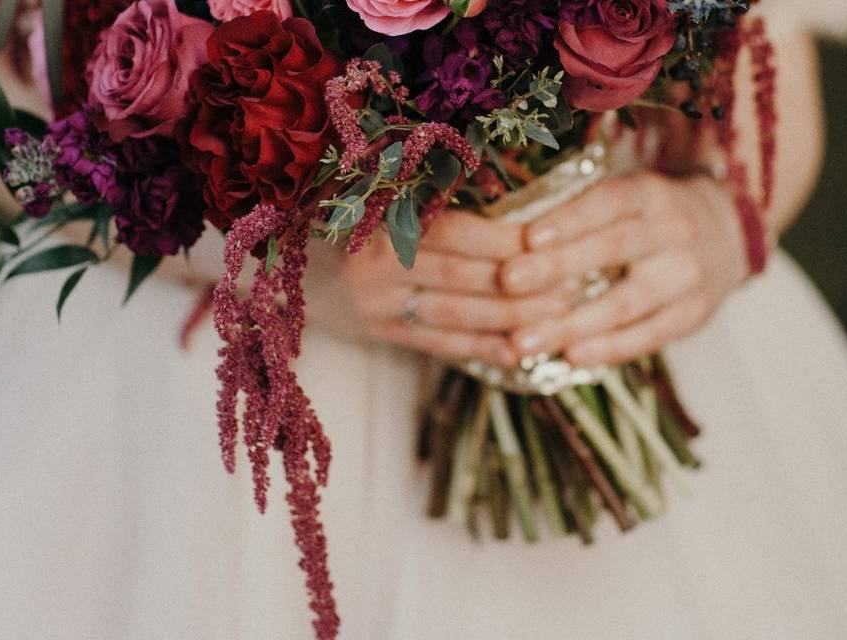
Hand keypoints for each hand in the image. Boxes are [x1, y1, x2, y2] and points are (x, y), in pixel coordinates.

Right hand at [337, 209, 581, 367]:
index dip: (503, 239)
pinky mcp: (377, 334)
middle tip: (571, 285)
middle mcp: (374, 267)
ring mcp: (375, 306)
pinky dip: (480, 349)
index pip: (451, 233)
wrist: (274, 264)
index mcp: (375, 221)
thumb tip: (500, 187)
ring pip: (455, 317)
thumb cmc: (329, 215)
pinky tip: (518, 353)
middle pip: (461, 279)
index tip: (548, 240)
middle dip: (520, 285)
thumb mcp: (363, 192)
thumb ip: (419, 192)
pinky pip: (438, 344)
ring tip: (557, 318)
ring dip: (509, 320)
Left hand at [500, 172, 748, 365]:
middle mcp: (674, 231)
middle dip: (557, 267)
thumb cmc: (647, 218)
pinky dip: (609, 348)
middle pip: (613, 249)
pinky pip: (648, 335)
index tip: (527, 238)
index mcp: (650, 194)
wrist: (726, 234)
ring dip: (571, 324)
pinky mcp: (693, 315)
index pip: (608, 202)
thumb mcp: (626, 199)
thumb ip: (579, 213)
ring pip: (625, 302)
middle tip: (508, 282)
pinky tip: (571, 357)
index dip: (569, 220)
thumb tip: (506, 235)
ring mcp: (687, 276)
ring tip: (524, 341)